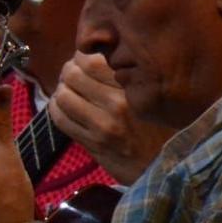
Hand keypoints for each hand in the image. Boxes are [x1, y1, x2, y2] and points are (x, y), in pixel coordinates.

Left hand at [49, 52, 170, 184]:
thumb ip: (123, 77)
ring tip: (67, 93)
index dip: (80, 57)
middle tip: (71, 77)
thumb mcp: (148, 94)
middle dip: (67, 73)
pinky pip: (61, 120)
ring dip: (60, 92)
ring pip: (63, 96)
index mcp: (132, 86)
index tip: (82, 61)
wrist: (166, 165)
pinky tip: (63, 109)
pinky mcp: (93, 143)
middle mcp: (118, 103)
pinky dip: (56, 110)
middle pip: (73, 74)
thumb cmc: (158, 127)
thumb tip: (91, 57)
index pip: (92, 59)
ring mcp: (103, 125)